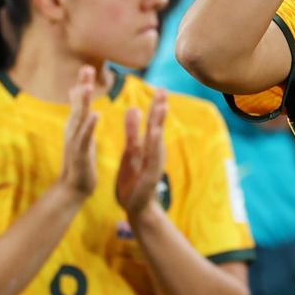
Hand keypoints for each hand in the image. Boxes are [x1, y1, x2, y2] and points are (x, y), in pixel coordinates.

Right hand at [59, 66, 98, 196]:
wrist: (74, 187)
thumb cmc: (80, 161)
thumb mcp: (81, 135)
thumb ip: (80, 117)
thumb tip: (79, 101)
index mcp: (77, 126)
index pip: (80, 101)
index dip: (82, 84)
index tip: (88, 67)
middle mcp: (74, 130)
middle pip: (79, 104)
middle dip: (82, 85)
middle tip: (86, 67)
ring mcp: (75, 141)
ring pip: (80, 118)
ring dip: (84, 101)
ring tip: (88, 86)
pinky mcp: (80, 153)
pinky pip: (85, 137)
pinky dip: (89, 125)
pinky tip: (96, 115)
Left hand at [116, 89, 167, 218]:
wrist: (135, 207)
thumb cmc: (134, 179)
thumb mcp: (131, 151)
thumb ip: (133, 130)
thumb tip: (133, 107)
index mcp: (148, 145)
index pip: (154, 121)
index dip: (156, 105)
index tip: (160, 88)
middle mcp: (155, 152)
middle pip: (158, 126)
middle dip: (160, 108)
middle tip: (163, 90)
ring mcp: (154, 163)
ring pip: (158, 139)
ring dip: (159, 123)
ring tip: (162, 106)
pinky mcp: (151, 174)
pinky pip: (153, 157)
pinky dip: (154, 144)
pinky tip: (154, 132)